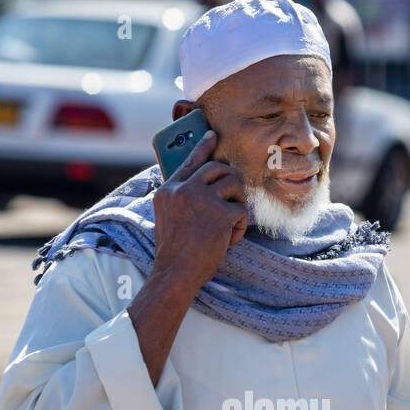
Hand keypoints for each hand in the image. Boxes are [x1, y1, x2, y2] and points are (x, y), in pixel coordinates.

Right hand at [151, 130, 247, 292]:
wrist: (176, 273)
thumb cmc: (175, 252)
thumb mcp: (168, 218)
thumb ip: (181, 198)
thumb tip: (207, 184)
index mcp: (168, 191)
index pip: (188, 161)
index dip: (203, 147)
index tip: (212, 135)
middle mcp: (184, 190)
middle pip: (216, 168)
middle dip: (231, 179)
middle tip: (236, 194)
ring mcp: (202, 199)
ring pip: (233, 184)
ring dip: (238, 202)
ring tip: (231, 222)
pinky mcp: (220, 213)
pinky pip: (241, 212)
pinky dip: (239, 228)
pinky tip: (229, 241)